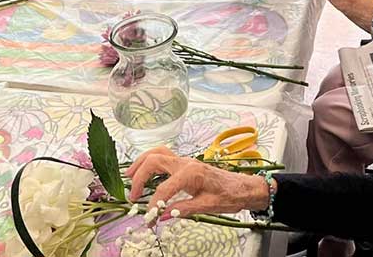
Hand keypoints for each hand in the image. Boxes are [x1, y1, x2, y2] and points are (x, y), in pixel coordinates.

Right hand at [127, 146, 268, 217]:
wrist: (242, 187)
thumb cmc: (228, 196)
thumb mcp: (207, 206)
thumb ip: (183, 209)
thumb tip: (162, 216)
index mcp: (192, 172)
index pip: (164, 189)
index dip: (152, 206)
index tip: (148, 220)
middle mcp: (186, 162)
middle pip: (155, 160)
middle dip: (139, 176)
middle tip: (132, 196)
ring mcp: (186, 161)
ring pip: (158, 153)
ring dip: (142, 163)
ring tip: (129, 176)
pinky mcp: (186, 164)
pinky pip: (164, 156)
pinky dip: (151, 161)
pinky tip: (144, 172)